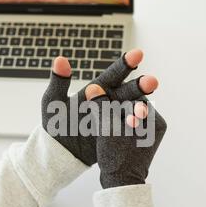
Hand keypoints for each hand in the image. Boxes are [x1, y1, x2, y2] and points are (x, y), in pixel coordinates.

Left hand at [42, 49, 157, 165]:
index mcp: (98, 89)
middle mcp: (111, 101)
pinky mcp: (117, 134)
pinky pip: (128, 130)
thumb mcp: (53, 101)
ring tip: (144, 110)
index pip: (114, 74)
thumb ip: (59, 81)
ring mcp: (116, 118)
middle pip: (128, 91)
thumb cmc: (54, 123)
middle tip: (152, 82)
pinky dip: (134, 128)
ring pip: (131, 110)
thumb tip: (60, 59)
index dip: (126, 64)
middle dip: (140, 86)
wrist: (59, 152)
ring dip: (140, 109)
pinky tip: (141, 127)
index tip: (139, 54)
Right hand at [84, 86, 166, 188]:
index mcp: (155, 122)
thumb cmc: (117, 159)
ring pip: (126, 113)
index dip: (117, 95)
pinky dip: (113, 122)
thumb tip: (93, 86)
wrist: (120, 184)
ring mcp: (147, 133)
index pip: (135, 98)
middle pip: (131, 105)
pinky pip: (123, 123)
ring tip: (97, 112)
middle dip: (114, 104)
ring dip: (112, 112)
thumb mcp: (107, 129)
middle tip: (99, 102)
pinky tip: (99, 120)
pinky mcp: (137, 139)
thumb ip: (101, 107)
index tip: (102, 94)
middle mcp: (155, 126)